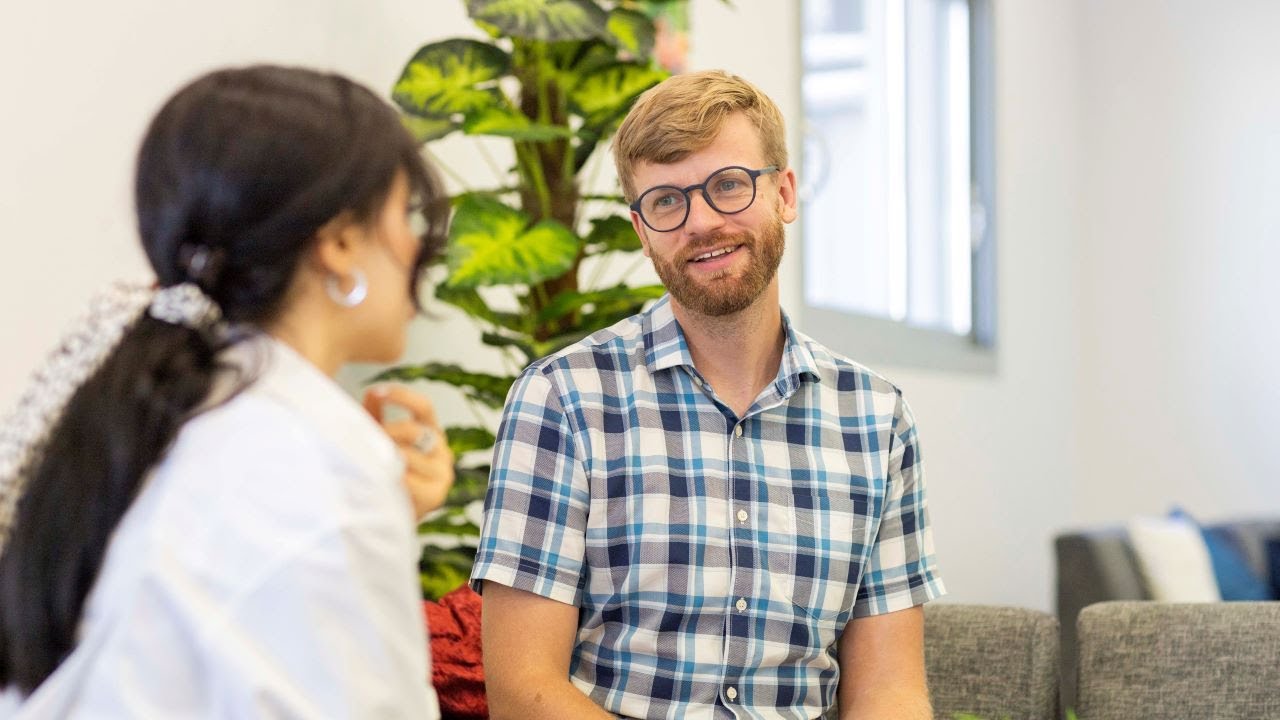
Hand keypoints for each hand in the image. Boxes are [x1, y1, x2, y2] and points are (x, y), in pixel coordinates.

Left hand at [363, 385, 454, 518]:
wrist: (387, 521)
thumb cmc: (383, 476)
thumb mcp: (380, 443)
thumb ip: (377, 417)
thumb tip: (372, 392)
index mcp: (431, 434)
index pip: (423, 407)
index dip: (401, 396)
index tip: (377, 391)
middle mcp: (442, 451)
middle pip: (412, 431)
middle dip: (384, 432)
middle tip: (363, 439)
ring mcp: (442, 474)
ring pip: (407, 455)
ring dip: (383, 457)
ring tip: (366, 462)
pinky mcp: (435, 496)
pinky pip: (407, 480)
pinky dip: (389, 478)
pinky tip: (377, 480)